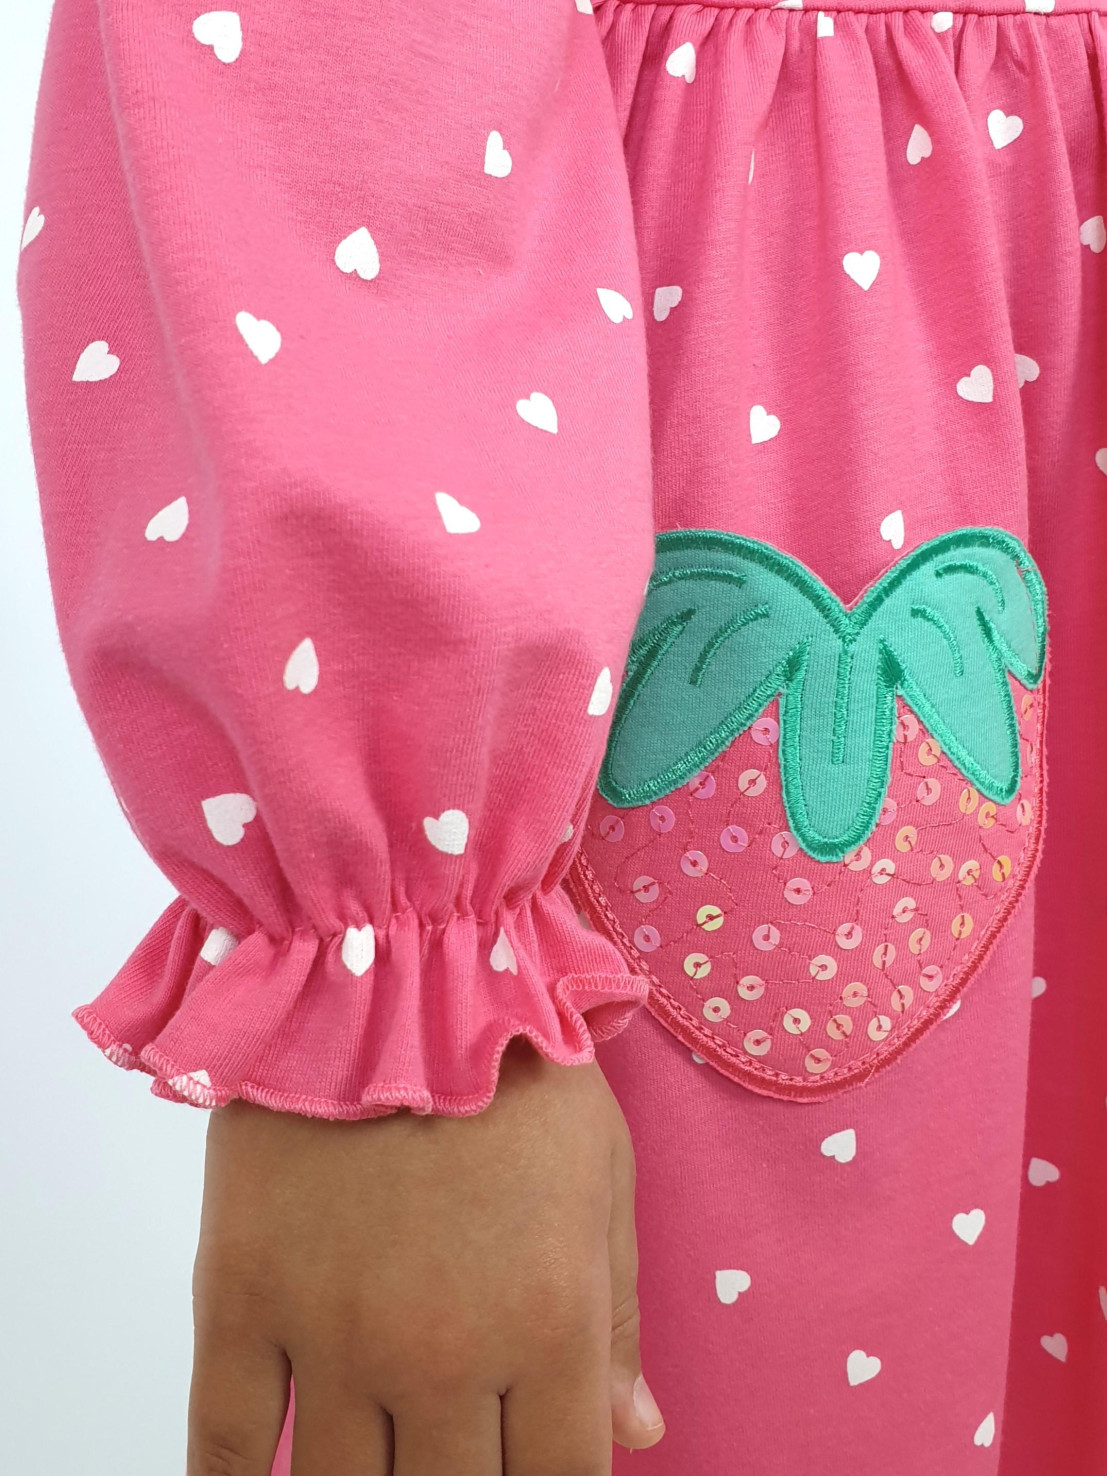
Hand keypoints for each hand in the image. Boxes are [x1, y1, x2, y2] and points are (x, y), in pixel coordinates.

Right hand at [187, 1038, 664, 1473]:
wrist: (385, 961)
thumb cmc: (514, 1061)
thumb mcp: (600, 1168)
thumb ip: (620, 1312)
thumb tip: (638, 1434)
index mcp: (549, 1322)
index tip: (536, 1471)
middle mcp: (444, 1356)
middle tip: (458, 1458)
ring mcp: (333, 1337)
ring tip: (385, 1464)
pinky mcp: (241, 1302)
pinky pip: (226, 1448)